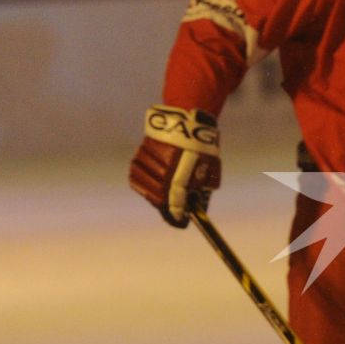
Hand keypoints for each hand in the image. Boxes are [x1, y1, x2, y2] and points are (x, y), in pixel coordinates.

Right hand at [129, 105, 219, 226]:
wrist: (185, 121)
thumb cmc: (200, 149)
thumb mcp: (208, 170)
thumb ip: (200, 190)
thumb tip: (195, 209)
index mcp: (182, 174)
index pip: (174, 203)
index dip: (176, 216)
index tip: (180, 223)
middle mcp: (164, 169)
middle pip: (158, 198)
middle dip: (165, 206)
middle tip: (172, 209)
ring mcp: (150, 161)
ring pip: (145, 186)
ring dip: (153, 192)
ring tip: (163, 190)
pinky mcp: (140, 153)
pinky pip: (136, 173)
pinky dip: (143, 179)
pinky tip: (151, 178)